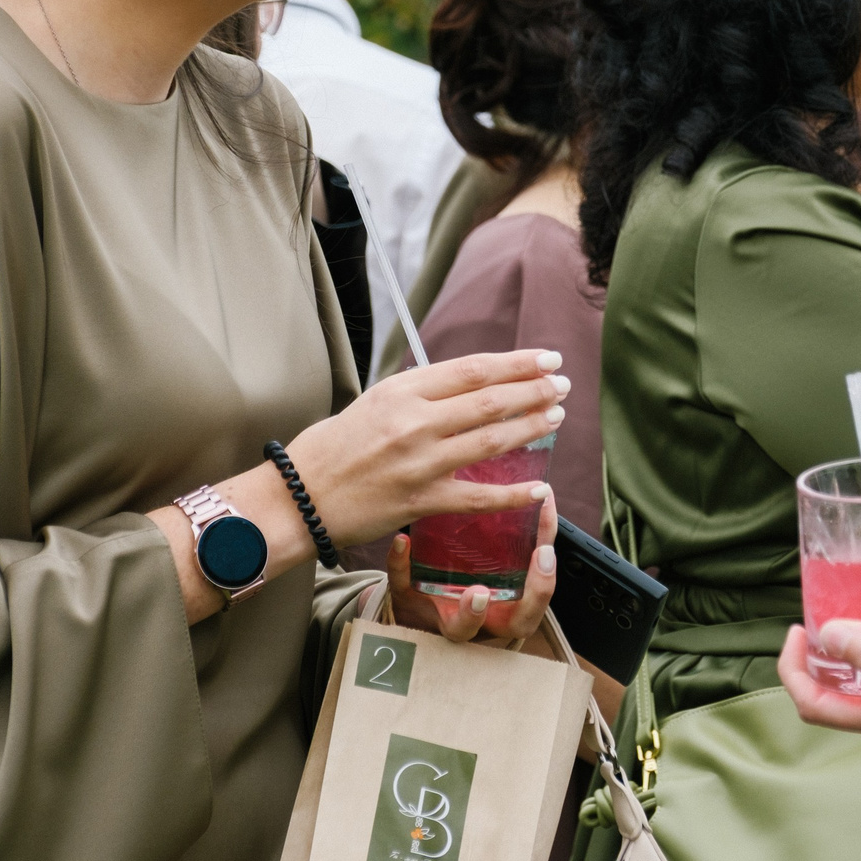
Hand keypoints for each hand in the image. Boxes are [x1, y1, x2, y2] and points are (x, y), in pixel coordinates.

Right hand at [152, 350, 568, 624]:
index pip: (472, 370)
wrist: (298, 498)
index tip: (546, 359)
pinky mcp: (421, 501)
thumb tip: (465, 386)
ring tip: (557, 417)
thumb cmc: (331, 448)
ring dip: (531, 427)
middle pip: (490, 400)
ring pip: (491, 441)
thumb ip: (418, 395)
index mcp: (402, 391)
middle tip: (562, 385)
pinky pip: (478, 497)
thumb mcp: (372, 402)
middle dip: (533, 390)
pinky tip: (539, 487)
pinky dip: (513, 493)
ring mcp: (420, 462)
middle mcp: (415, 422)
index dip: (516, 363)